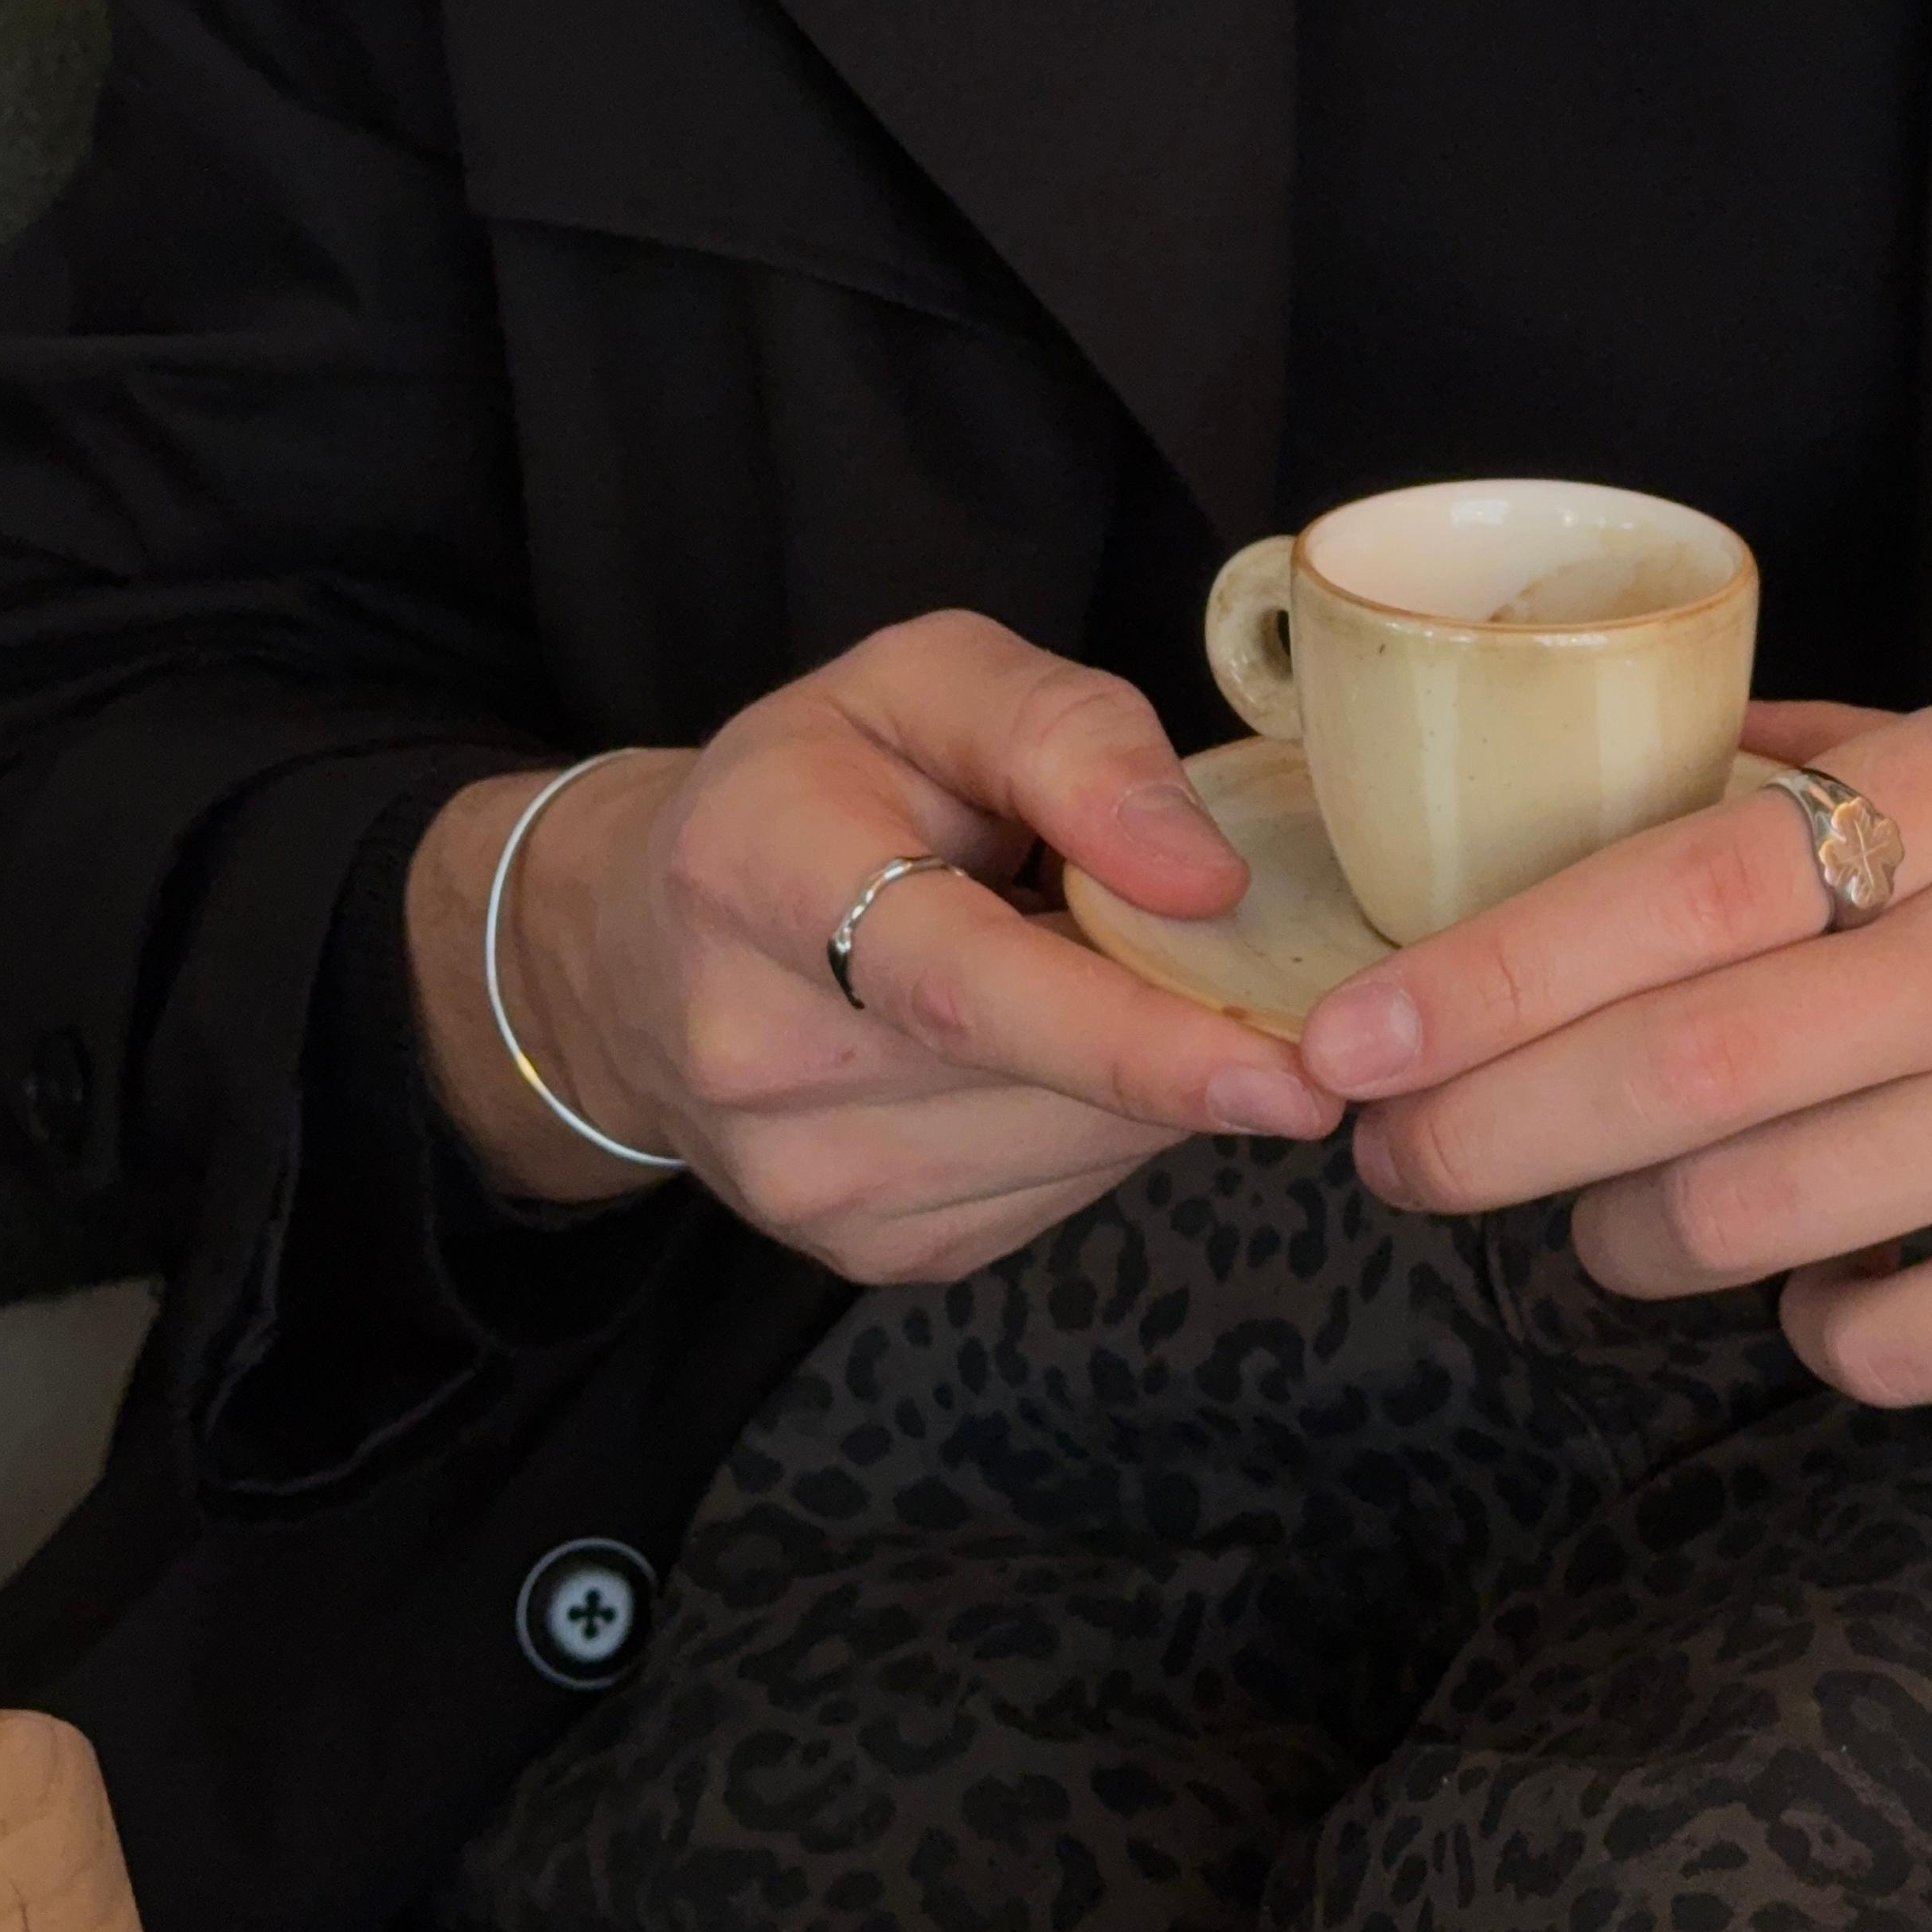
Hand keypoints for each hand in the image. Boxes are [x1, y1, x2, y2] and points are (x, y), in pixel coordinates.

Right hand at [408, 613, 1339, 1281]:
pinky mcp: (866, 1250)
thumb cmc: (813, 784)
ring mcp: (807, 1178)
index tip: (1286, 1067)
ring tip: (1109, 975)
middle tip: (1254, 961)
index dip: (1132, 1032)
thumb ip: (1069, 736)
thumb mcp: (926, 681)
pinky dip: (1109, 1121)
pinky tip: (1066, 1049)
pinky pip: (1061, 1194)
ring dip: (1153, 1075)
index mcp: (758, 874)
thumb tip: (1206, 877)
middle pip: (1043, 1080)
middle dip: (1187, 1031)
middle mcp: (759, 1053)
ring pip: (1076, 1151)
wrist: (645, 944)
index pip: (963, 985)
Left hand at [1294, 698, 1931, 1406]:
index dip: (1476, 981)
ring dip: (1640, 1245)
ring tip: (1622, 1232)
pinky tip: (1840, 1289)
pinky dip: (1823, 1329)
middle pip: (1666, 1072)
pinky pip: (1894, 1338)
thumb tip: (1656, 771)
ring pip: (1752, 1221)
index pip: (1657, 889)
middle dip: (1483, 1138)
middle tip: (1397, 1170)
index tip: (1345, 1045)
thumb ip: (1857, 764)